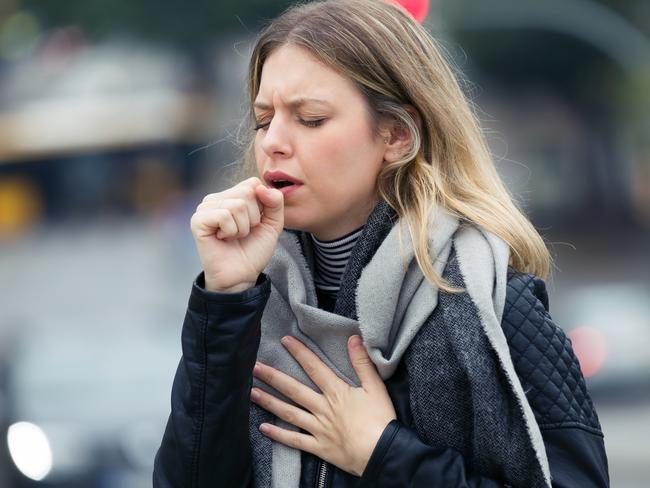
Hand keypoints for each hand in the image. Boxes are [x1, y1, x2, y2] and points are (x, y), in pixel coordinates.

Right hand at [190, 177, 283, 291]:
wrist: (241, 275)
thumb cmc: (253, 250)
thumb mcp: (273, 224)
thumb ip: (275, 202)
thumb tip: (261, 187)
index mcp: (232, 195)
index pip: (253, 183)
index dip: (262, 205)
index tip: (255, 223)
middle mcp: (217, 198)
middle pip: (247, 192)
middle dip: (253, 218)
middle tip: (243, 233)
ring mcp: (205, 208)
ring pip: (237, 205)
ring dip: (242, 228)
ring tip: (233, 237)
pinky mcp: (198, 220)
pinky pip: (224, 215)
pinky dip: (231, 231)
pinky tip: (223, 239)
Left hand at [250, 335, 396, 476]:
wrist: (382, 454)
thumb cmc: (381, 420)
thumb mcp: (376, 387)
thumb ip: (362, 363)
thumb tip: (353, 338)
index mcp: (336, 392)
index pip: (314, 367)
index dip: (299, 352)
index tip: (285, 341)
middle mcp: (322, 408)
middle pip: (293, 389)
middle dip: (273, 377)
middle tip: (255, 367)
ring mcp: (318, 428)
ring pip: (288, 413)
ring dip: (269, 401)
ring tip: (252, 392)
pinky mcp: (319, 447)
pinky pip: (294, 440)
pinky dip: (278, 434)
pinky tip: (263, 427)